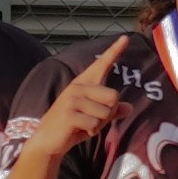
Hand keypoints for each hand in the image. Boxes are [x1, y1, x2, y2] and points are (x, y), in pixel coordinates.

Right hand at [33, 34, 134, 159]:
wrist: (48, 140)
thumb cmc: (73, 126)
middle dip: (109, 113)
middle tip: (92, 119)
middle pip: (114, 96)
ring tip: (83, 124)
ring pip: (106, 112)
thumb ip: (111, 111)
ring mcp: (72, 99)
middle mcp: (78, 86)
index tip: (125, 37)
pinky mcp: (69, 113)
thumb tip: (129, 108)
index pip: (102, 64)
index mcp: (84, 83)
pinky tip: (78, 130)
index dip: (114, 51)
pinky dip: (91, 131)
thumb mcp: (95, 118)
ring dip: (99, 124)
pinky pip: (95, 124)